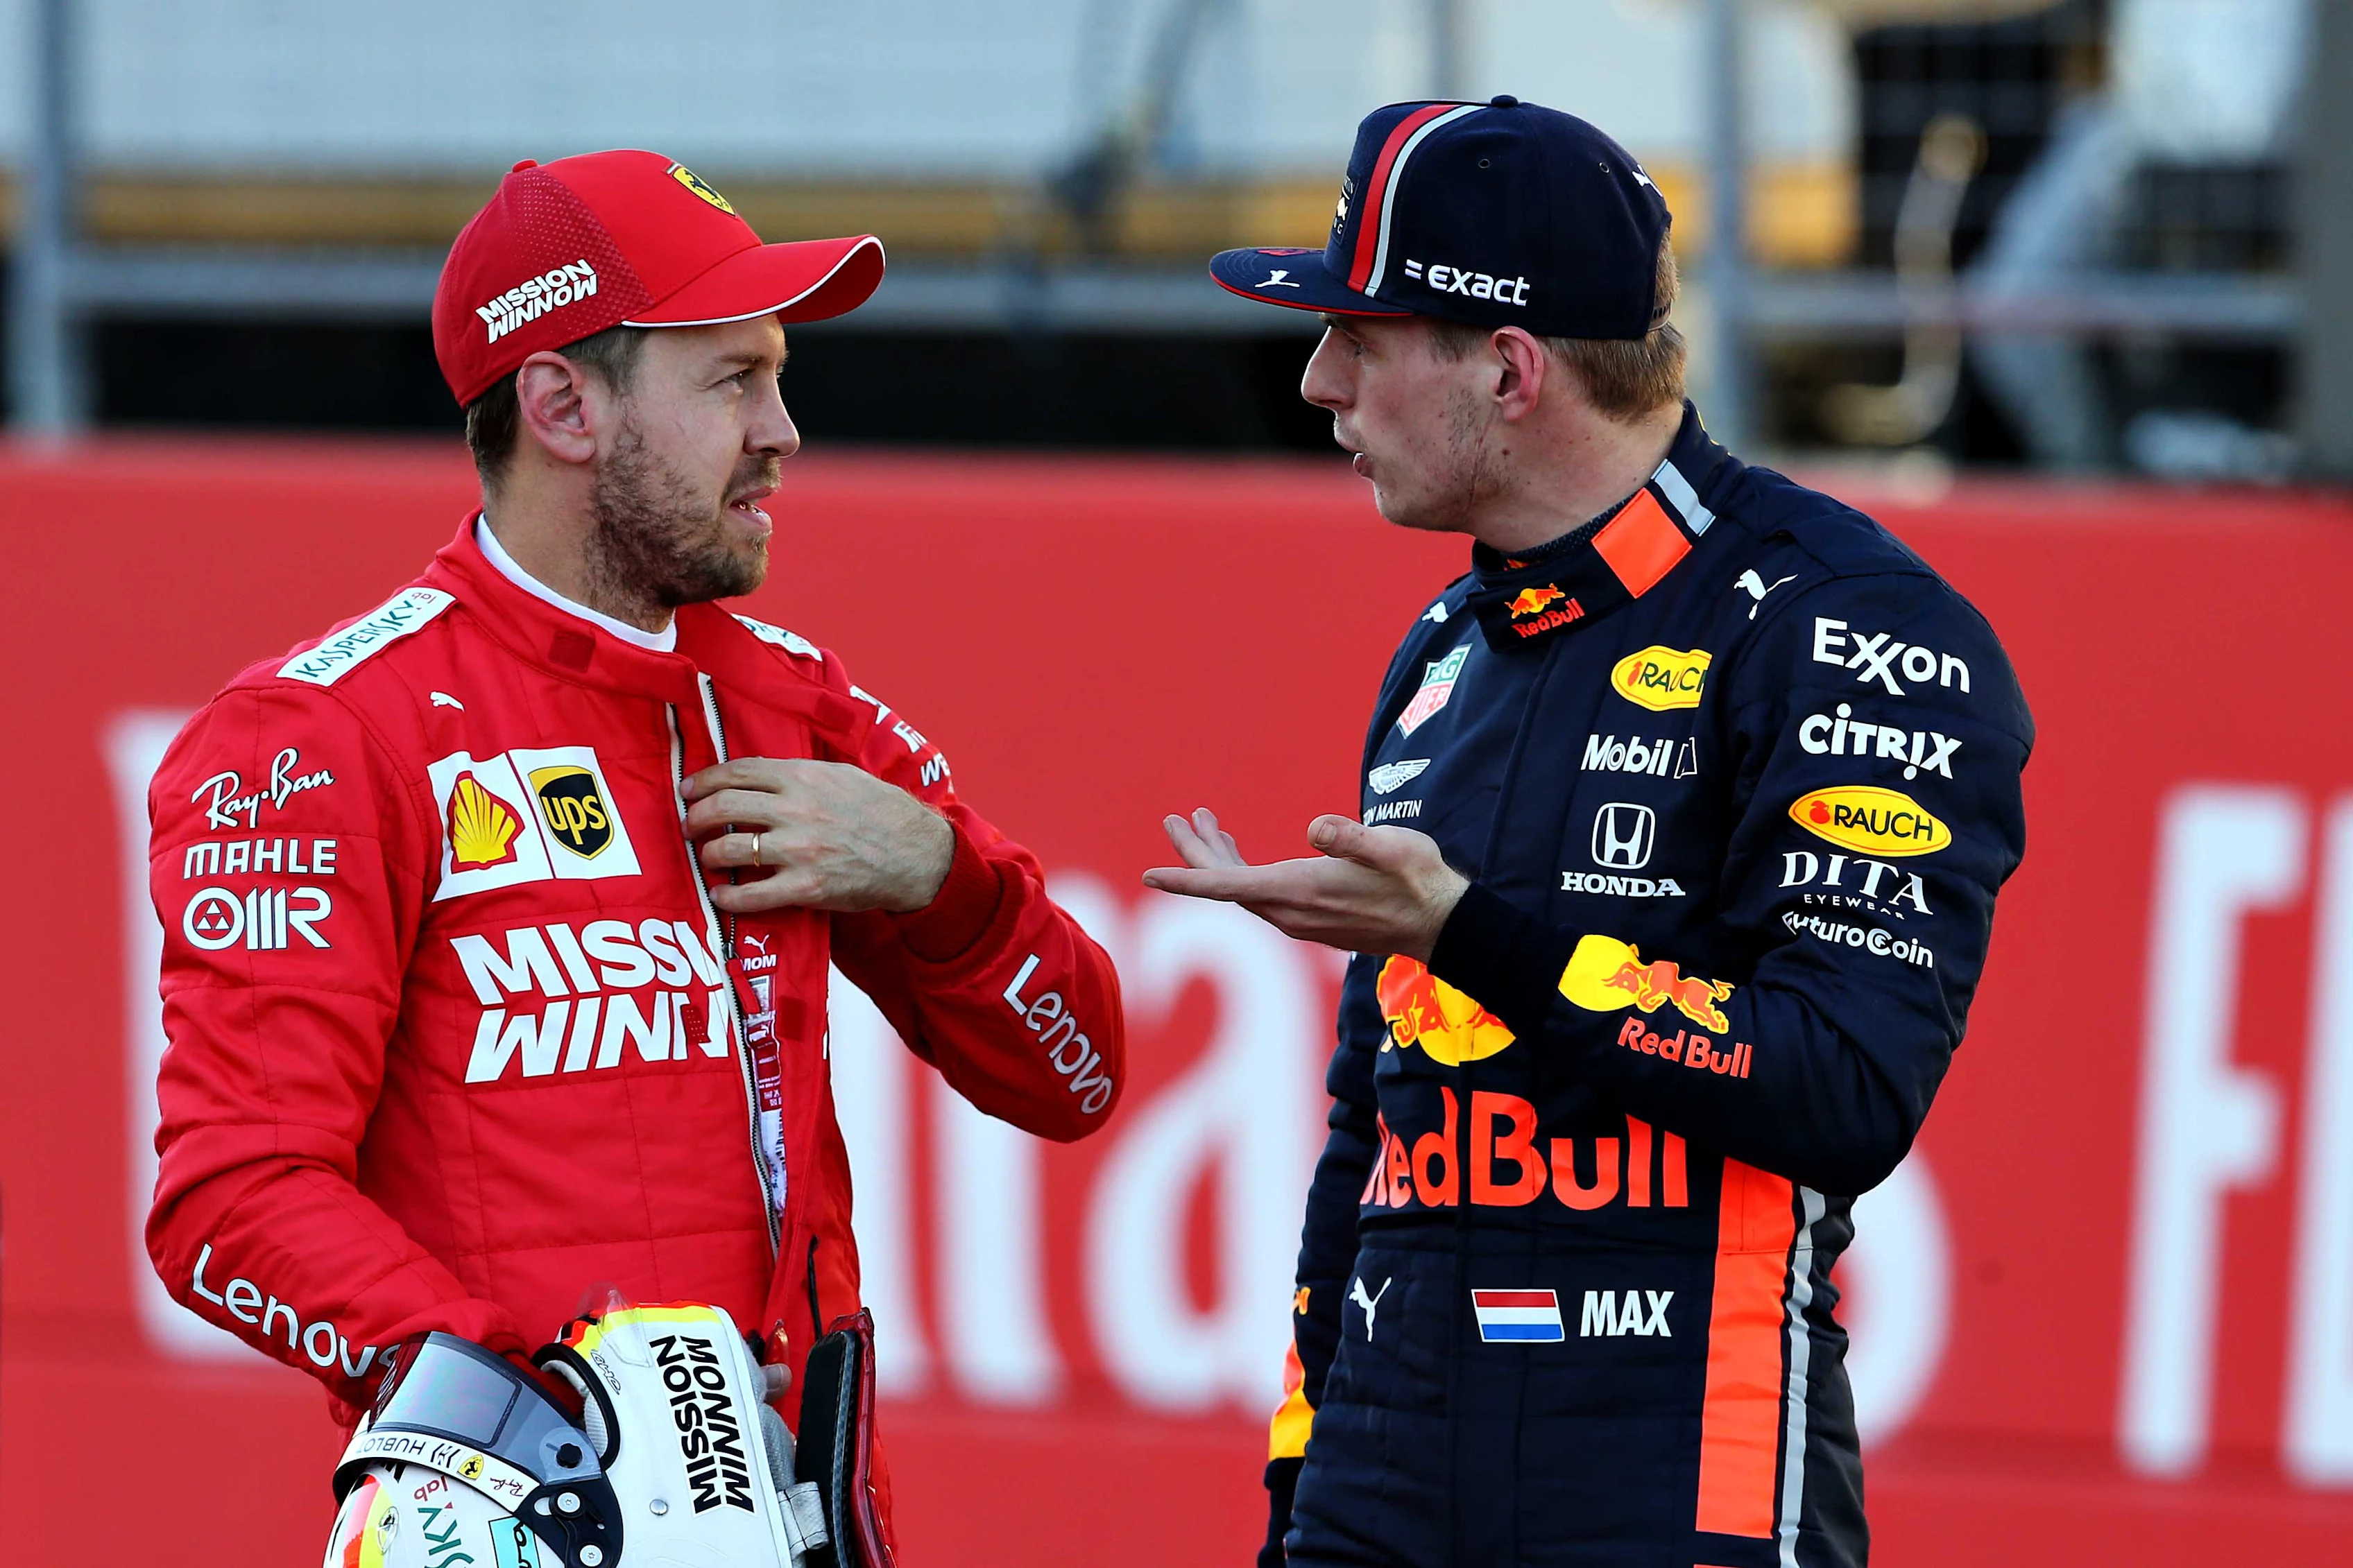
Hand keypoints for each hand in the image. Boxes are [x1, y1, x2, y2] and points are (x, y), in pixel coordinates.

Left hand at [682, 758, 953, 913]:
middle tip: (691, 825)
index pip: (739, 771)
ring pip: (730, 847)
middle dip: (697, 816)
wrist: (917, 854)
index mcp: (803, 777)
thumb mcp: (844, 776)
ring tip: (707, 857)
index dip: (706, 780)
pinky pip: (752, 893)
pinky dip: (728, 895)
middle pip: (725, 806)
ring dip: (708, 853)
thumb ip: (802, 774)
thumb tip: (763, 776)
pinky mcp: (806, 887)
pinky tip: (721, 894)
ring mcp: (799, 849)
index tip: (690, 789)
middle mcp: (796, 809)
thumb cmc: (882, 812)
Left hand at [1140, 807, 1468, 960]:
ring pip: (1242, 889)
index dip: (1188, 878)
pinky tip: (1238, 850)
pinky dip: (1240, 869)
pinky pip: (1260, 894)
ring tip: (1204, 821)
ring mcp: (1299, 919)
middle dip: (1196, 853)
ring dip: (1219, 857)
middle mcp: (1291, 912)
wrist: (1442, 924)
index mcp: (1301, 890)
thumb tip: (1316, 828)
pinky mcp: (1309, 918)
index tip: (1150, 875)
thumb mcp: (1392, 848)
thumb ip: (1353, 837)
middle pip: (1226, 885)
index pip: (1229, 887)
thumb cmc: (1418, 880)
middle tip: (1175, 819)